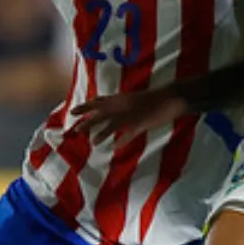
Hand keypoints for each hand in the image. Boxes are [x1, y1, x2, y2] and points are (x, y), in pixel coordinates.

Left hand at [70, 87, 186, 141]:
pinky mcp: (141, 123)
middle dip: (87, 121)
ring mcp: (132, 114)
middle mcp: (123, 105)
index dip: (85, 106)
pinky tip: (115, 147)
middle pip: (101, 113)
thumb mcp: (134, 99)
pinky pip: (129, 133)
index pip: (98, 101)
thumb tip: (113, 112)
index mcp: (121, 98)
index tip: (72, 111)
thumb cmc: (154, 98)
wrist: (171, 97)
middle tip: (75, 129)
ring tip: (93, 142)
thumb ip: (122, 105)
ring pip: (112, 124)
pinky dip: (122, 140)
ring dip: (102, 133)